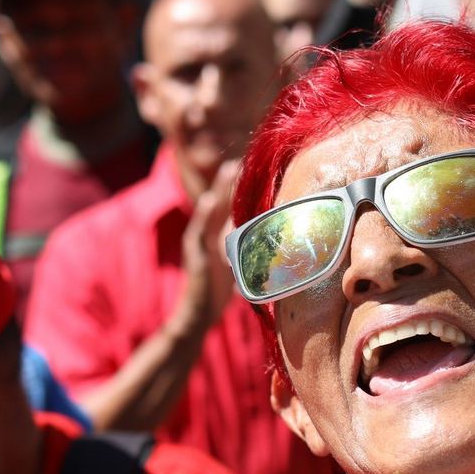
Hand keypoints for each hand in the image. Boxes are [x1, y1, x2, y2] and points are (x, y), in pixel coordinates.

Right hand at [171, 160, 240, 338]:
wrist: (198, 316)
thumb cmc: (221, 292)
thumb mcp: (239, 266)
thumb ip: (251, 250)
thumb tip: (278, 242)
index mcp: (218, 235)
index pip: (231, 205)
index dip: (240, 186)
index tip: (254, 165)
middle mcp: (206, 234)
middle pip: (221, 201)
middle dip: (231, 180)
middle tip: (244, 157)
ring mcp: (199, 243)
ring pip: (211, 210)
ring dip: (220, 189)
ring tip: (230, 169)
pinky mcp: (196, 255)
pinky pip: (201, 232)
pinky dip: (205, 215)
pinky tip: (210, 200)